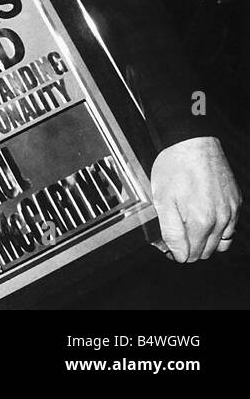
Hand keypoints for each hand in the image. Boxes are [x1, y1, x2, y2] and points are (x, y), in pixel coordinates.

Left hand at [151, 136, 240, 261]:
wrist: (193, 143)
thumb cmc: (175, 167)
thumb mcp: (162, 200)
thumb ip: (170, 231)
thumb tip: (177, 253)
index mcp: (201, 221)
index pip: (190, 255)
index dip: (177, 252)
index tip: (169, 245)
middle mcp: (221, 219)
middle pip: (206, 251)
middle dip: (190, 247)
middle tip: (177, 233)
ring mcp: (231, 211)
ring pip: (221, 242)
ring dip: (206, 240)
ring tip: (190, 226)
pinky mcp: (236, 202)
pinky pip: (231, 226)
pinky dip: (219, 228)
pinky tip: (205, 217)